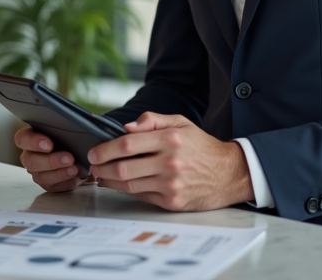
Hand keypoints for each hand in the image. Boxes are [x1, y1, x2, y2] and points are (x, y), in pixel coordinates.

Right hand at [15, 126, 91, 192]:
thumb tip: (71, 127)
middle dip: (51, 161)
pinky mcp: (47, 184)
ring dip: (59, 174)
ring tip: (74, 169)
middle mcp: (29, 156)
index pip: (22, 139)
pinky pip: (53, 187)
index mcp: (29, 138)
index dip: (33, 142)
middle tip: (69, 158)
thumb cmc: (66, 136)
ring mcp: (36, 172)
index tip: (49, 144)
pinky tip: (75, 177)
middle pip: (31, 161)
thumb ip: (62, 127)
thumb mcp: (63, 127)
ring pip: (41, 177)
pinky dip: (65, 183)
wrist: (77, 151)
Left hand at [87, 112, 253, 210]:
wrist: (229, 173)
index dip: (105, 148)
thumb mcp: (181, 123)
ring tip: (100, 176)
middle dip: (100, 167)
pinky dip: (127, 190)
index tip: (93, 151)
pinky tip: (120, 184)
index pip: (127, 143)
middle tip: (92, 165)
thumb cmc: (202, 147)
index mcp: (170, 139)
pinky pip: (142, 196)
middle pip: (123, 167)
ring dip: (109, 181)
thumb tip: (126, 127)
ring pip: (129, 184)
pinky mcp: (172, 201)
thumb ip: (152, 121)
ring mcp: (170, 184)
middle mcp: (169, 162)